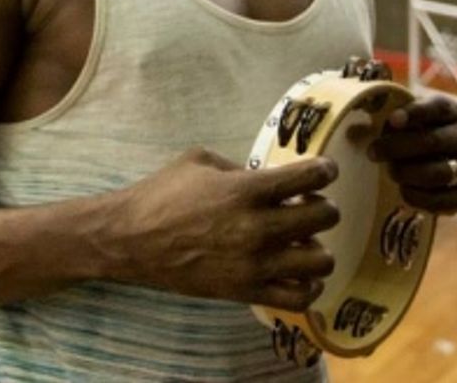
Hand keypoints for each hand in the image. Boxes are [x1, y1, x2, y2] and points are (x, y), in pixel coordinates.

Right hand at [108, 148, 340, 310]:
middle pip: (324, 216)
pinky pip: (300, 296)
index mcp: (246, 189)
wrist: (132, 239)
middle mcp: (258, 227)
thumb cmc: (162, 194)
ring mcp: (255, 263)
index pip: (310, 177)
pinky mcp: (248, 291)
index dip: (324, 170)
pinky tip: (297, 272)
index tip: (322, 171)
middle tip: (308, 206)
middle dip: (322, 207)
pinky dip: (308, 284)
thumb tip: (268, 179)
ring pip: (321, 260)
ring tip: (302, 242)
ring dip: (317, 247)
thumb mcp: (199, 161)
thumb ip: (239, 168)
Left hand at [369, 95, 456, 213]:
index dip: (415, 113)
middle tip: (373, 152)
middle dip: (399, 147)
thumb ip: (383, 111)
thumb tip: (362, 110)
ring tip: (390, 172)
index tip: (391, 120)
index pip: (437, 107)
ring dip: (409, 173)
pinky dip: (421, 197)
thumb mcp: (395, 117)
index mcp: (450, 111)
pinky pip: (447, 200)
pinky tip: (403, 190)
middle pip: (435, 141)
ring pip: (442, 172)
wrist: (417, 163)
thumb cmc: (401, 134)